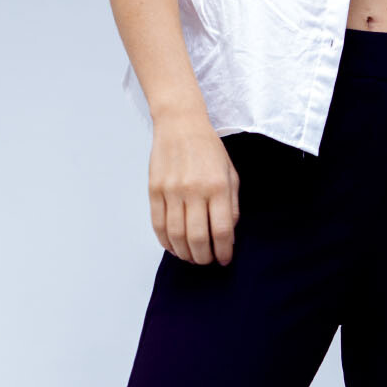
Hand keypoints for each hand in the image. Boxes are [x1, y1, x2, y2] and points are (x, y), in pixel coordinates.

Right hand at [149, 109, 240, 264]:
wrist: (180, 125)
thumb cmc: (208, 149)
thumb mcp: (230, 174)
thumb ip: (231, 205)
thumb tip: (227, 234)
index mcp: (217, 187)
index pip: (222, 230)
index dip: (224, 251)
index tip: (224, 258)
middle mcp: (194, 190)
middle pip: (198, 238)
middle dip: (204, 258)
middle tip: (207, 261)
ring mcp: (171, 191)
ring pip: (176, 236)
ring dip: (185, 253)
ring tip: (192, 257)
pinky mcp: (155, 190)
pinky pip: (158, 225)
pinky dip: (166, 242)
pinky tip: (174, 247)